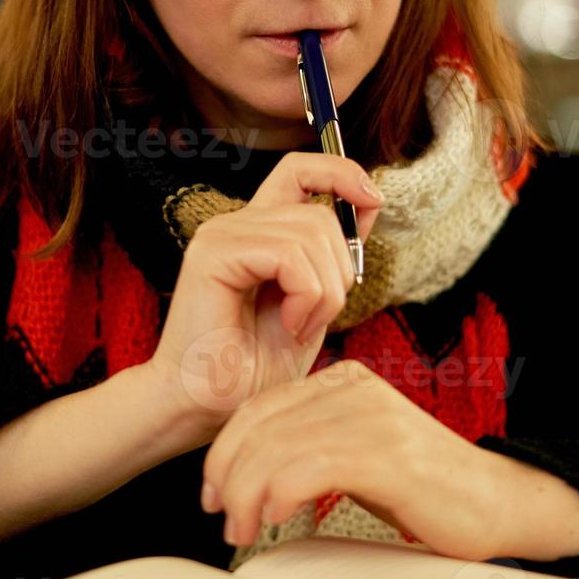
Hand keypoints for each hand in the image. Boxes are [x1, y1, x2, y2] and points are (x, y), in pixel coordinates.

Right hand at [146, 153, 382, 441]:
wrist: (205, 407)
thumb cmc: (253, 367)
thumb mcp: (313, 304)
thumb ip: (332, 256)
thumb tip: (368, 205)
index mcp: (256, 231)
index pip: (300, 170)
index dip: (342, 173)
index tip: (373, 201)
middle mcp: (236, 224)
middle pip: (320, 212)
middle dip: (340, 269)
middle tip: (317, 318)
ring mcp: (221, 234)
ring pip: (311, 233)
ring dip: (324, 291)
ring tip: (299, 327)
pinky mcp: (213, 254)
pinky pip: (289, 255)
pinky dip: (306, 296)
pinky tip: (289, 326)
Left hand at [199, 358, 511, 561]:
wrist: (497, 502)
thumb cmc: (427, 486)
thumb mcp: (357, 452)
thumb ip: (312, 444)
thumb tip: (249, 472)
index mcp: (345, 381)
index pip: (260, 405)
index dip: (225, 451)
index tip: (213, 491)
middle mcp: (356, 389)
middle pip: (261, 424)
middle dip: (228, 476)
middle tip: (223, 517)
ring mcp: (373, 417)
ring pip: (277, 446)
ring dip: (247, 495)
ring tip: (243, 528)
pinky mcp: (388, 452)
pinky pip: (309, 466)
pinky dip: (278, 494)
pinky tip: (274, 516)